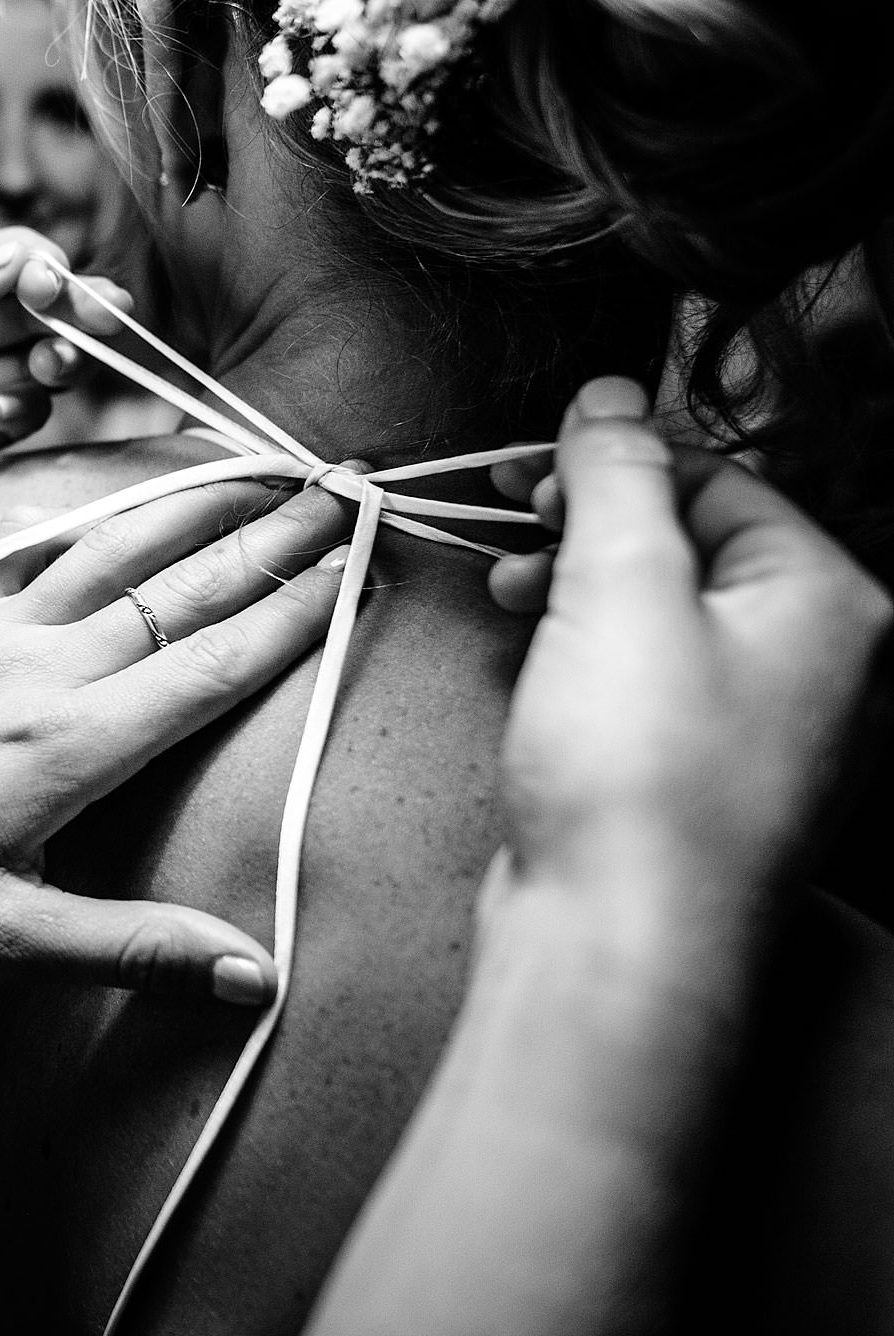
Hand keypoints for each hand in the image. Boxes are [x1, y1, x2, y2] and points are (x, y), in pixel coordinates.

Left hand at [0, 226, 130, 564]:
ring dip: (55, 360)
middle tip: (99, 322)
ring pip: (22, 368)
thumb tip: (5, 262)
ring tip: (59, 363)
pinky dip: (22, 413)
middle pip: (22, 313)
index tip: (57, 284)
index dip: (37, 267)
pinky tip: (15, 407)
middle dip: (67, 312)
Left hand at [0, 476, 352, 1000]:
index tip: (367, 567)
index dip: (298, 616)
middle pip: (181, 590)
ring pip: (115, 548)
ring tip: (266, 462)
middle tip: (353, 486)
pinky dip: (97, 510)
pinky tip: (124, 486)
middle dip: (274, 538)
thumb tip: (255, 975)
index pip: (211, 666)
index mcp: (67, 744)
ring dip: (198, 503)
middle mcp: (39, 670)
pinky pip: (38, 546)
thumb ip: (130, 948)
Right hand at [487, 378, 889, 902]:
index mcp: (830, 601)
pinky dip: (590, 651)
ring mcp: (771, 725)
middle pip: (697, 539)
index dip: (612, 460)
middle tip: (510, 522)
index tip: (526, 466)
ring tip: (510, 597)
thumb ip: (617, 475)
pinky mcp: (710, 774)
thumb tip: (613, 396)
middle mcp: (823, 661)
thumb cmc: (637, 781)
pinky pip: (655, 675)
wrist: (619, 943)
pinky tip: (538, 663)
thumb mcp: (618, 587)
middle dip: (591, 522)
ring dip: (579, 583)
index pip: (719, 477)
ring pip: (670, 608)